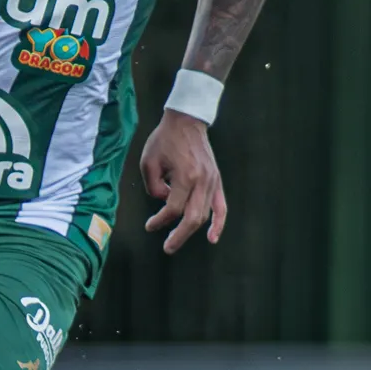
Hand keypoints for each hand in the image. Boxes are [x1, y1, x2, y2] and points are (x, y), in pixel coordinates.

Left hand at [140, 112, 228, 251]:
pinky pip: (221, 207)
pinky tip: (212, 238)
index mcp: (185, 176)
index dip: (159, 220)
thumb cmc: (165, 139)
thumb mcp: (149, 161)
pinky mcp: (216, 180)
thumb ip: (153, 187)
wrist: (186, 121)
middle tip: (167, 248)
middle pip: (192, 218)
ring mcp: (212, 181)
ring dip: (190, 231)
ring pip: (204, 215)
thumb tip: (163, 202)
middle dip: (178, 236)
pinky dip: (218, 223)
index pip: (173, 208)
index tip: (149, 225)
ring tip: (176, 240)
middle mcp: (202, 181)